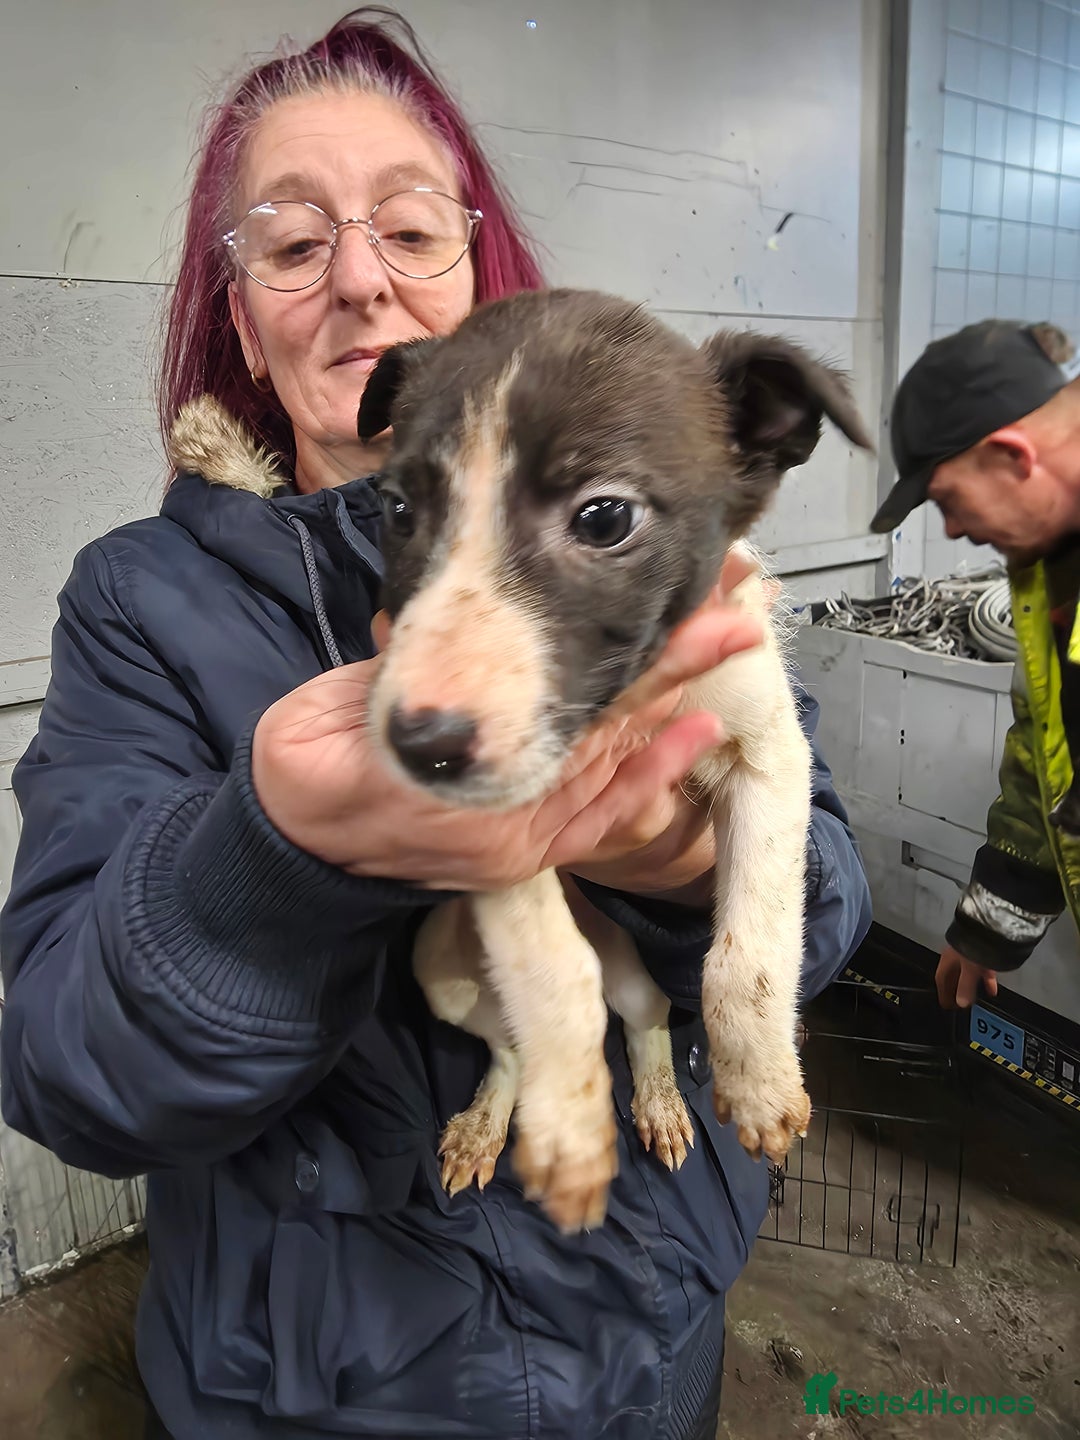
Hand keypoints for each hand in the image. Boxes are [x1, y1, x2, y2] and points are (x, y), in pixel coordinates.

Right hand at [251, 558, 761, 892]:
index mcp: (463, 773)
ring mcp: (522, 839)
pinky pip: (596, 817)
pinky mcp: (524, 853)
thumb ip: (419, 669)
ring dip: (678, 706)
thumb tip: (470, 625)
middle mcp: (507, 812)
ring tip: (732, 650)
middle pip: (607, 727)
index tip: (692, 606)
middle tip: (739, 611)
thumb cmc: (308, 766)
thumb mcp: (348, 706)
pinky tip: (693, 733)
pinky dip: (647, 775)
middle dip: (676, 664)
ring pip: (614, 765)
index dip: (639, 654)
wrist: (293, 852)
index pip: (571, 706)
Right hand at [935, 945, 997, 1008]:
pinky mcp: (983, 952)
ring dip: (972, 986)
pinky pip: (982, 969)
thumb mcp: (968, 970)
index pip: (941, 979)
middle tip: (959, 1003)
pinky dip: (985, 980)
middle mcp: (956, 955)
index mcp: (947, 958)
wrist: (989, 928)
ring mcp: (970, 953)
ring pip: (969, 974)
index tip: (946, 1003)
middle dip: (957, 991)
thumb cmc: (973, 944)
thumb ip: (965, 987)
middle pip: (954, 977)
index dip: (942, 993)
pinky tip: (991, 987)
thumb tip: (962, 1002)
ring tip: (976, 998)